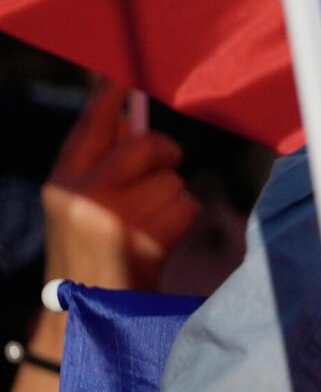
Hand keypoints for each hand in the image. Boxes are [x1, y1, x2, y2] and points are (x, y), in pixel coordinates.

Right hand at [43, 81, 199, 292]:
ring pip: (172, 180)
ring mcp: (112, 218)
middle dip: (165, 154)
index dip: (109, 98)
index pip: (88, 129)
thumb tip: (129, 117)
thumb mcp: (79, 206)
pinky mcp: (143, 239)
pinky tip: (157, 244)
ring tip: (144, 229)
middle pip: (147, 146)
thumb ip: (102, 162)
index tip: (126, 73)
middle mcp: (83, 196)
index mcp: (63, 183)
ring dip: (170, 200)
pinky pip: (186, 206)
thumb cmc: (92, 251)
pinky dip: (181, 222)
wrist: (88, 317)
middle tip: (163, 169)